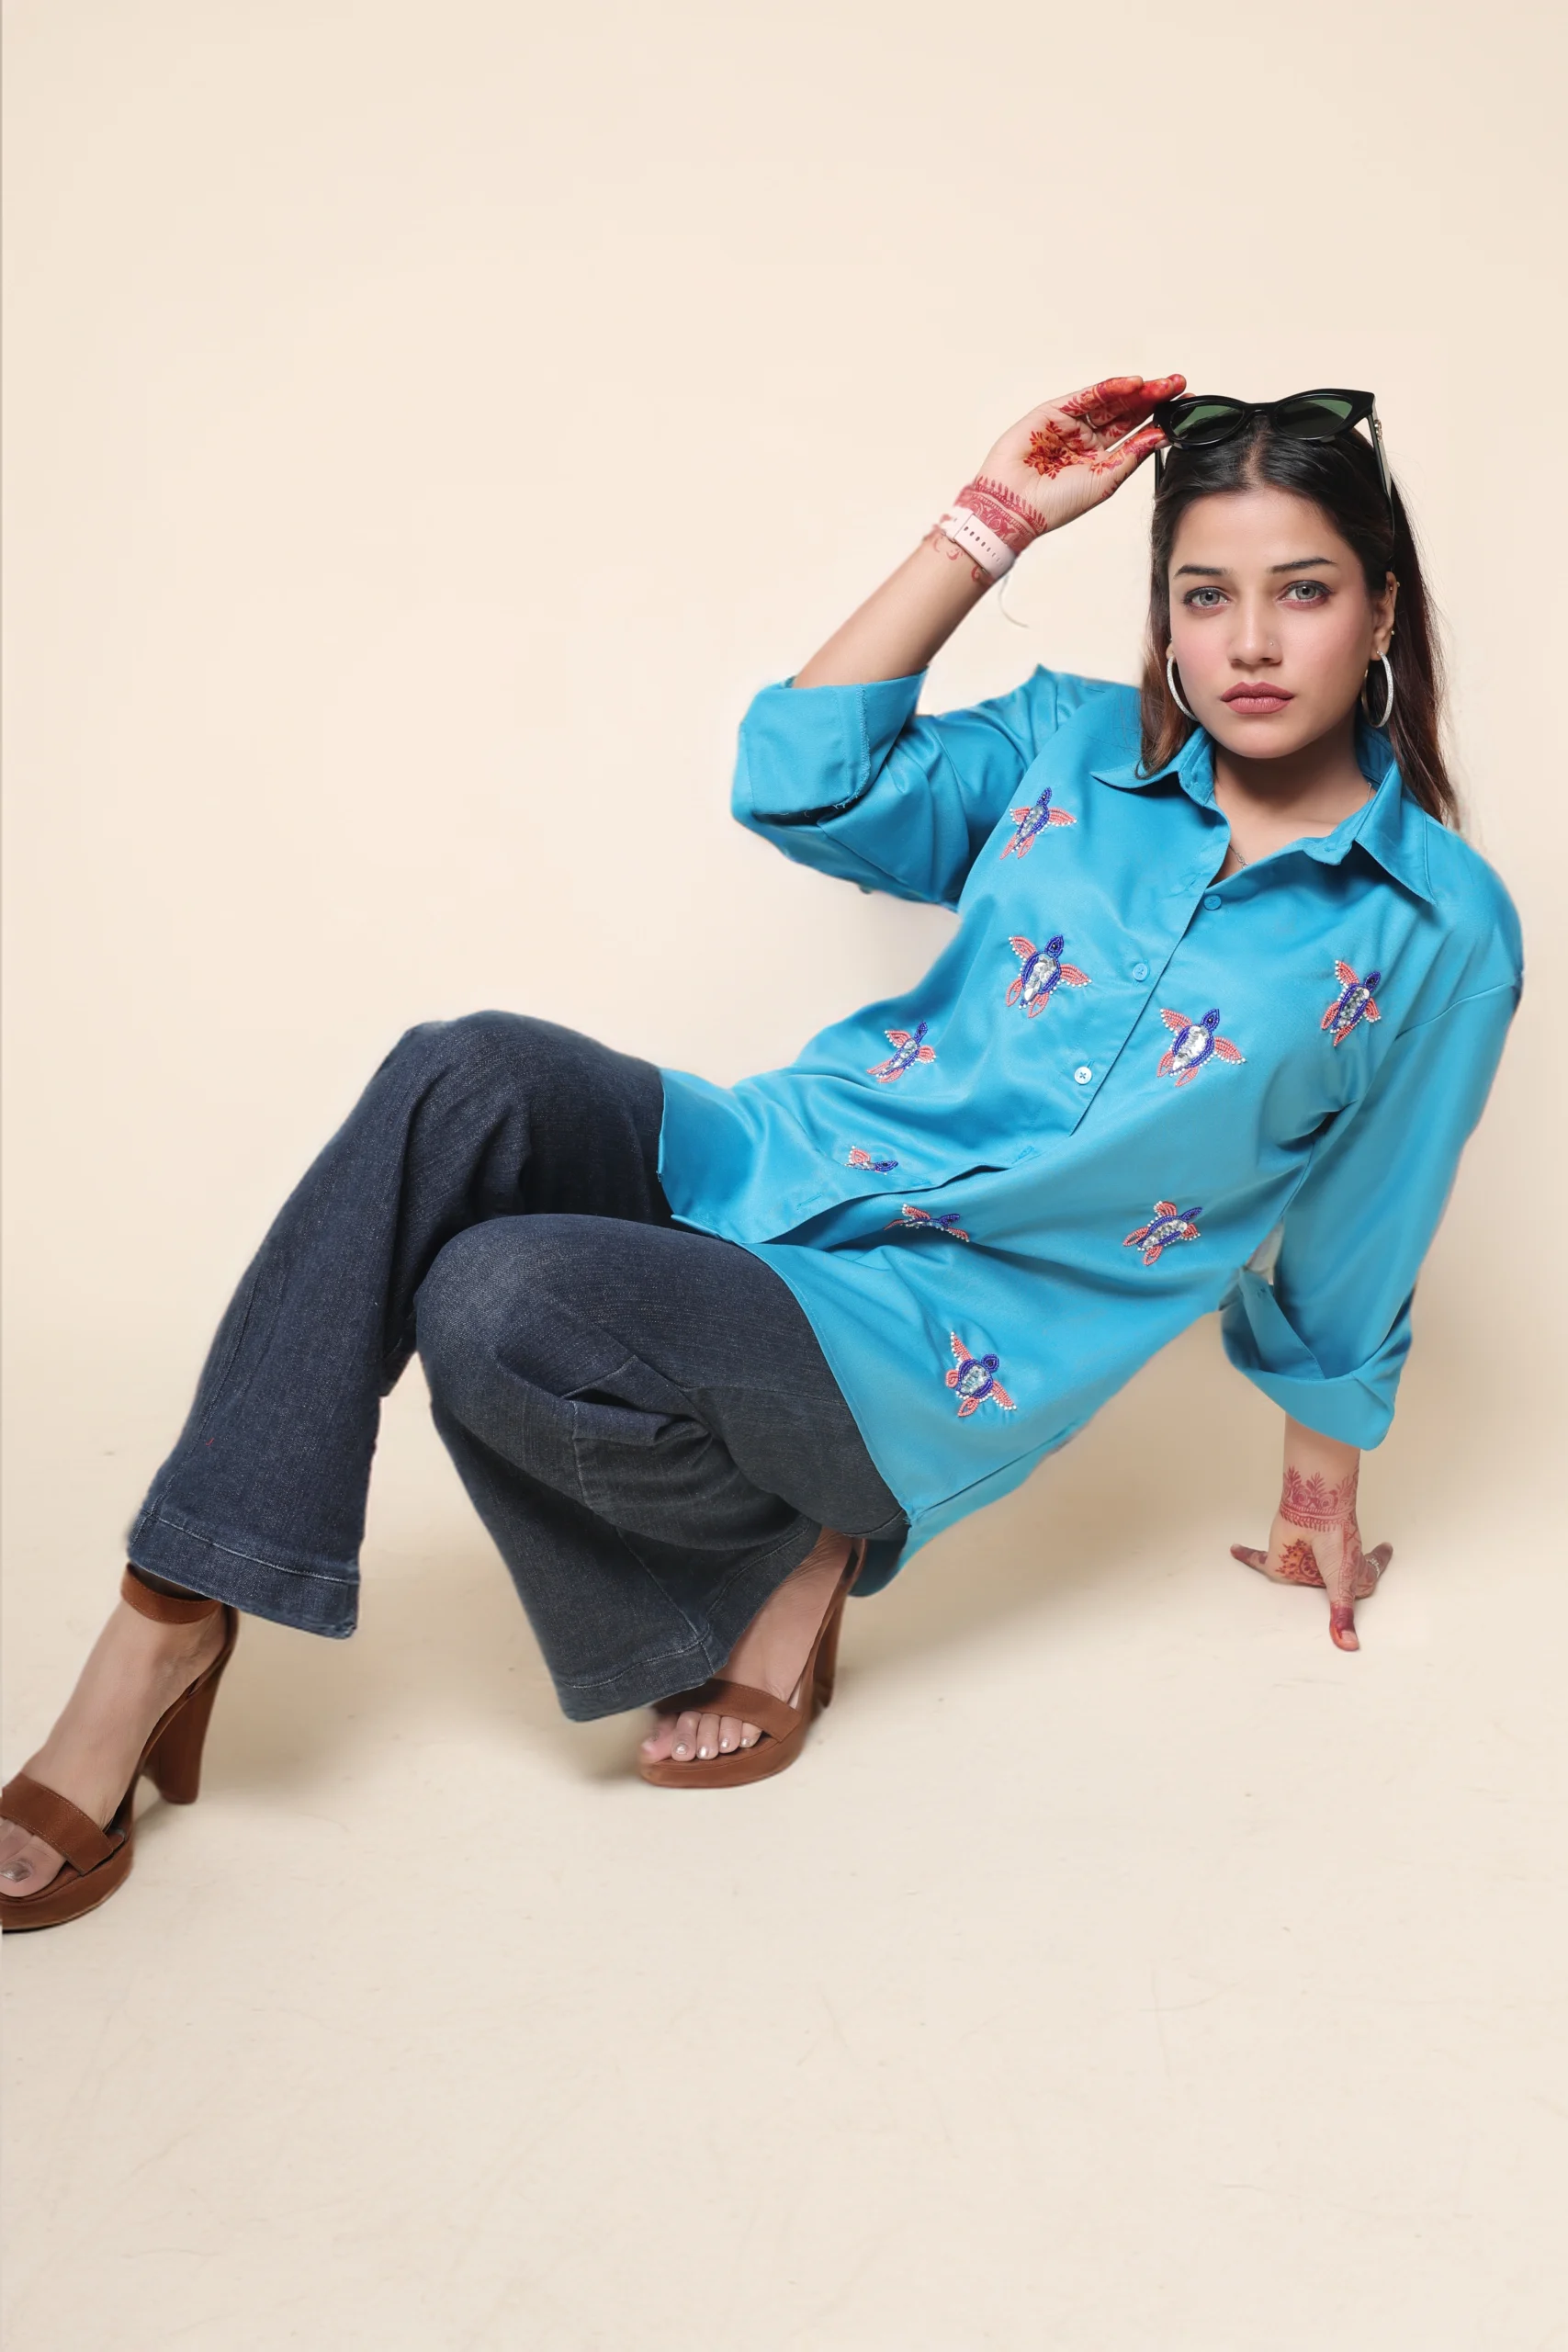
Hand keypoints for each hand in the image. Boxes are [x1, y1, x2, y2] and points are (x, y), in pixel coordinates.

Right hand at [970, 373, 1185, 540]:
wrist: (1014, 507)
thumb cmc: (1055, 504)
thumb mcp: (1106, 481)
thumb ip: (1133, 455)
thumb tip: (1162, 436)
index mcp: (1100, 461)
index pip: (1135, 434)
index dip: (1159, 419)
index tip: (1184, 408)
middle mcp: (1086, 441)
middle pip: (1125, 413)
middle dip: (1152, 399)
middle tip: (1178, 385)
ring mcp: (1069, 425)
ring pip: (1109, 402)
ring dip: (1136, 391)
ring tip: (1162, 384)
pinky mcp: (1052, 413)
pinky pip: (1085, 397)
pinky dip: (1109, 388)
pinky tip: (1132, 384)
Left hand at [1231, 1512, 1393, 1651]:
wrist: (1316, 1513)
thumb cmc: (1337, 1541)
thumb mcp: (1344, 1585)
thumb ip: (1342, 1615)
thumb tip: (1348, 1646)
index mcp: (1349, 1575)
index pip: (1362, 1579)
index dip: (1375, 1566)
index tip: (1385, 1552)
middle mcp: (1325, 1571)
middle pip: (1325, 1585)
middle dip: (1327, 1584)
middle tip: (1326, 1584)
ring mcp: (1302, 1565)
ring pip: (1293, 1575)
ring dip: (1288, 1571)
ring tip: (1288, 1573)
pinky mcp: (1278, 1559)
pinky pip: (1257, 1558)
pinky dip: (1245, 1555)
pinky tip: (1234, 1550)